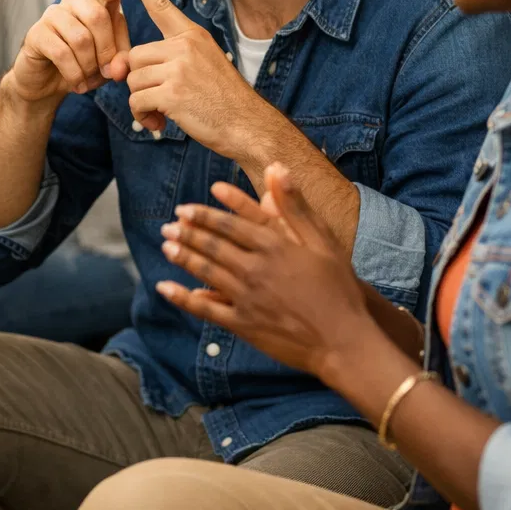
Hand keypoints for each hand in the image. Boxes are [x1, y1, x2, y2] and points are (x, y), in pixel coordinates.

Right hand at [8, 0, 132, 104]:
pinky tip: (77, 83)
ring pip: (80, 38)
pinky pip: (62, 53)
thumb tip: (117, 69)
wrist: (47, 82)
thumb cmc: (84, 63)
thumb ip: (120, 60)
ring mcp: (53, 13)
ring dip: (89, 66)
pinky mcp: (36, 33)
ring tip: (89, 80)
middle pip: (97, 16)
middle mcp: (73, 0)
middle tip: (108, 73)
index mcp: (96, 0)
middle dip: (107, 50)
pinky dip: (74, 73)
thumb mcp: (109, 61)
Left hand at [126, 0, 258, 151]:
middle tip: (158, 100)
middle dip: (139, 81)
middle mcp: (185, 46)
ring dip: (142, 102)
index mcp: (193, 36)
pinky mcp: (172, 93)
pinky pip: (137, 100)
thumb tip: (121, 70)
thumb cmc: (222, 100)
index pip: (162, 7)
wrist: (246, 125)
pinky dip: (143, 116)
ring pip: (133, 80)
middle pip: (134, 56)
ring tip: (163, 113)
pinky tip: (160, 124)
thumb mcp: (202, 66)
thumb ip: (166, 62)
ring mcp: (179, 68)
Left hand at [156, 163, 371, 381]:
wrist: (345, 341)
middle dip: (187, 234)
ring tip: (166, 247)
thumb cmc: (338, 288)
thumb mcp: (323, 241)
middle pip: (212, 246)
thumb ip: (295, 205)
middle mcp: (255, 268)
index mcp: (273, 245)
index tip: (184, 209)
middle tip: (167, 226)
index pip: (229, 224)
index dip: (204, 215)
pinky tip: (165, 288)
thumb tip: (277, 167)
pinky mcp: (243, 324)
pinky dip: (183, 298)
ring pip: (206, 272)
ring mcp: (247, 298)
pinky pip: (206, 309)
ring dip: (183, 257)